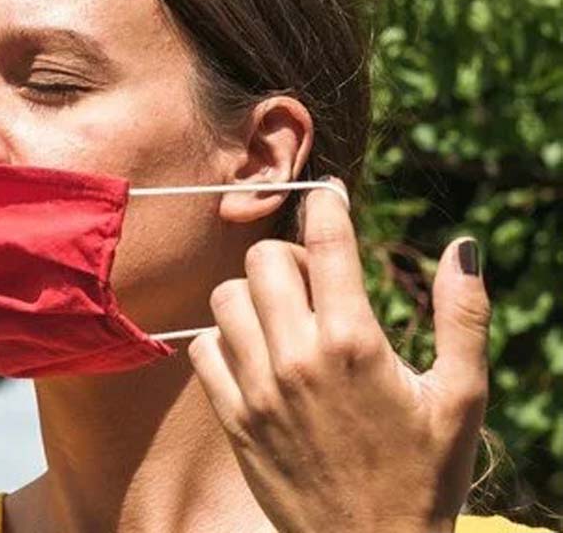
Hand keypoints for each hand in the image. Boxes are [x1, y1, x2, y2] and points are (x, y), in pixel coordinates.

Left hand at [189, 180, 489, 532]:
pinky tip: (255, 354)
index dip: (326, 205)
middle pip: (264, 261)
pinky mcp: (233, 418)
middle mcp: (298, 358)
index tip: (328, 193)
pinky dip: (223, 341)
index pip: (327, 243)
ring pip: (226, 299)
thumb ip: (462, 315)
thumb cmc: (426, 473)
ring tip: (284, 317)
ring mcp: (258, 388)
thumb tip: (463, 246)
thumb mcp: (461, 395)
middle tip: (314, 280)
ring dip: (253, 296)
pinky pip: (203, 350)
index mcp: (356, 342)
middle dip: (289, 256)